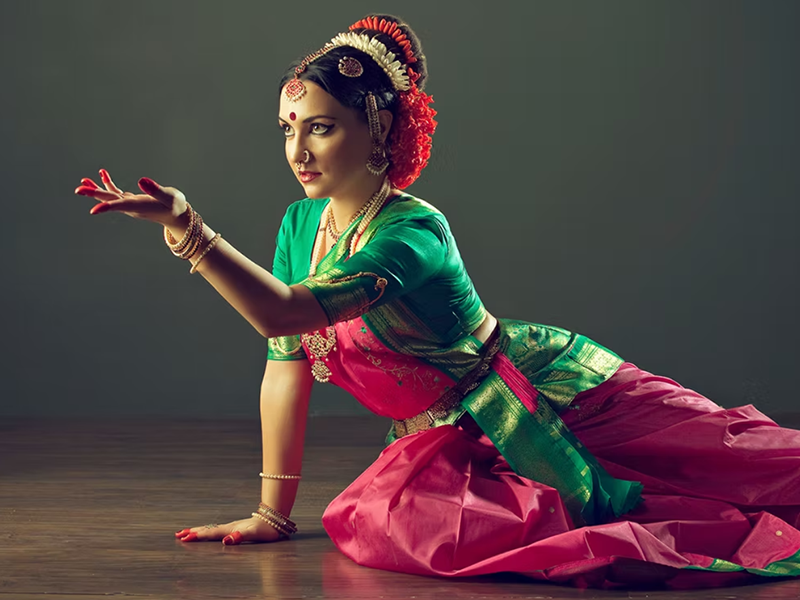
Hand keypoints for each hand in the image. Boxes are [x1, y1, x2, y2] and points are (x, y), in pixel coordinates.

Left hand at [74, 168, 188, 227]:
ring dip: (96, 189)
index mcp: (139, 206)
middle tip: (78, 189)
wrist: (176, 215)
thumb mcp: (170, 196)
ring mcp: (130, 204)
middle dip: (94, 194)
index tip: (93, 210)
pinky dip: (108, 184)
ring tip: (83, 181)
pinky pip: (116, 193)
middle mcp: (131, 207)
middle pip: (109, 200)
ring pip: (109, 197)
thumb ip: (156, 189)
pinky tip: (102, 173)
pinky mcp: (131, 200)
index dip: (106, 207)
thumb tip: (140, 180)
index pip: (120, 206)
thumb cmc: (175, 206)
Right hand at [174, 515, 283, 544]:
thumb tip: (226, 541)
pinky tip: (209, 532)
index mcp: (231, 529)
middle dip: (193, 532)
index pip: (211, 533)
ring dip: (199, 531)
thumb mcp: (254, 534)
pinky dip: (209, 531)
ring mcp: (233, 526)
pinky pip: (218, 530)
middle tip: (178, 535)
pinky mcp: (237, 527)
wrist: (276, 519)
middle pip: (208, 530)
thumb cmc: (266, 529)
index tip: (183, 538)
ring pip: (212, 529)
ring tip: (188, 532)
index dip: (197, 536)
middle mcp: (230, 527)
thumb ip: (240, 537)